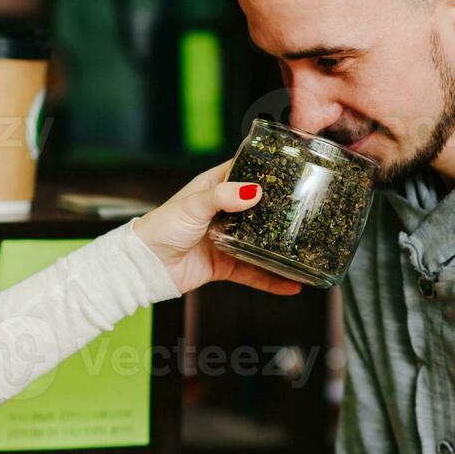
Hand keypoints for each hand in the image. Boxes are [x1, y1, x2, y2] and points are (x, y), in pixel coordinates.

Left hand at [132, 159, 303, 295]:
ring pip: (261, 242)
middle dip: (283, 210)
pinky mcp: (225, 264)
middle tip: (310, 210)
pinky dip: (272, 281)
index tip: (294, 167)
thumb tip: (254, 191)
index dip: (268, 169)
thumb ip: (222, 196)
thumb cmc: (161, 228)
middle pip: (260, 208)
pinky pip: (253, 273)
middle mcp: (224, 212)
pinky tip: (292, 285)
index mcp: (214, 188)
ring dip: (281, 248)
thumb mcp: (193, 205)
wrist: (145, 266)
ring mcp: (227, 239)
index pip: (246, 172)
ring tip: (306, 249)